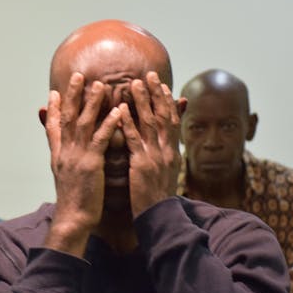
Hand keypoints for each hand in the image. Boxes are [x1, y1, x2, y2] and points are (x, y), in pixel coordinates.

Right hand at [41, 72, 121, 255]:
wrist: (73, 218)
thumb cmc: (73, 200)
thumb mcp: (64, 176)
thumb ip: (64, 159)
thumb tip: (64, 152)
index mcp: (58, 155)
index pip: (52, 126)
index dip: (53, 108)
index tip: (54, 91)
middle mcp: (64, 152)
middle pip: (66, 117)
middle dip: (71, 95)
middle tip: (78, 75)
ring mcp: (76, 156)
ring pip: (83, 123)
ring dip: (91, 102)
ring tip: (100, 84)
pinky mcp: (91, 164)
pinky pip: (100, 139)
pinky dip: (108, 123)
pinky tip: (117, 111)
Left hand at [121, 71, 183, 215]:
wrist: (158, 217)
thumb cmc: (158, 197)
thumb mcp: (167, 173)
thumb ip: (165, 155)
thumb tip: (166, 144)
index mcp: (173, 152)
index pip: (173, 121)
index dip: (168, 101)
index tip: (162, 85)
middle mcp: (167, 151)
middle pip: (164, 115)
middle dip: (156, 94)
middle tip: (148, 75)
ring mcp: (156, 157)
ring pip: (150, 123)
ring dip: (142, 101)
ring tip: (134, 84)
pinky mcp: (141, 165)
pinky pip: (134, 140)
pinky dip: (127, 123)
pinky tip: (120, 109)